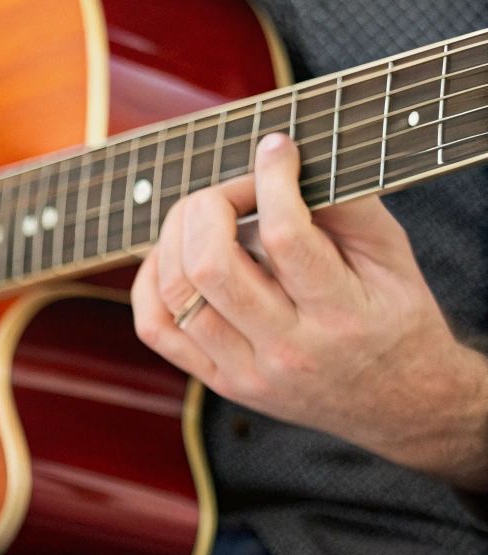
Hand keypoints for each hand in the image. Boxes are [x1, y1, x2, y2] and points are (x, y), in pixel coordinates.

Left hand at [133, 133, 487, 490]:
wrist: (403, 404)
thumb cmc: (395, 317)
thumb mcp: (393, 257)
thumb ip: (347, 207)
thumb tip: (283, 160)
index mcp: (343, 317)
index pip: (286, 238)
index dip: (271, 180)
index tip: (276, 150)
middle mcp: (288, 351)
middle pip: (211, 267)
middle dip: (210, 205)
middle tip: (235, 189)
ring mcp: (246, 372)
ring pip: (175, 294)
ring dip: (177, 236)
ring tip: (206, 215)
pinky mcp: (220, 382)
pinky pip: (155, 327)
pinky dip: (152, 280)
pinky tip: (176, 254)